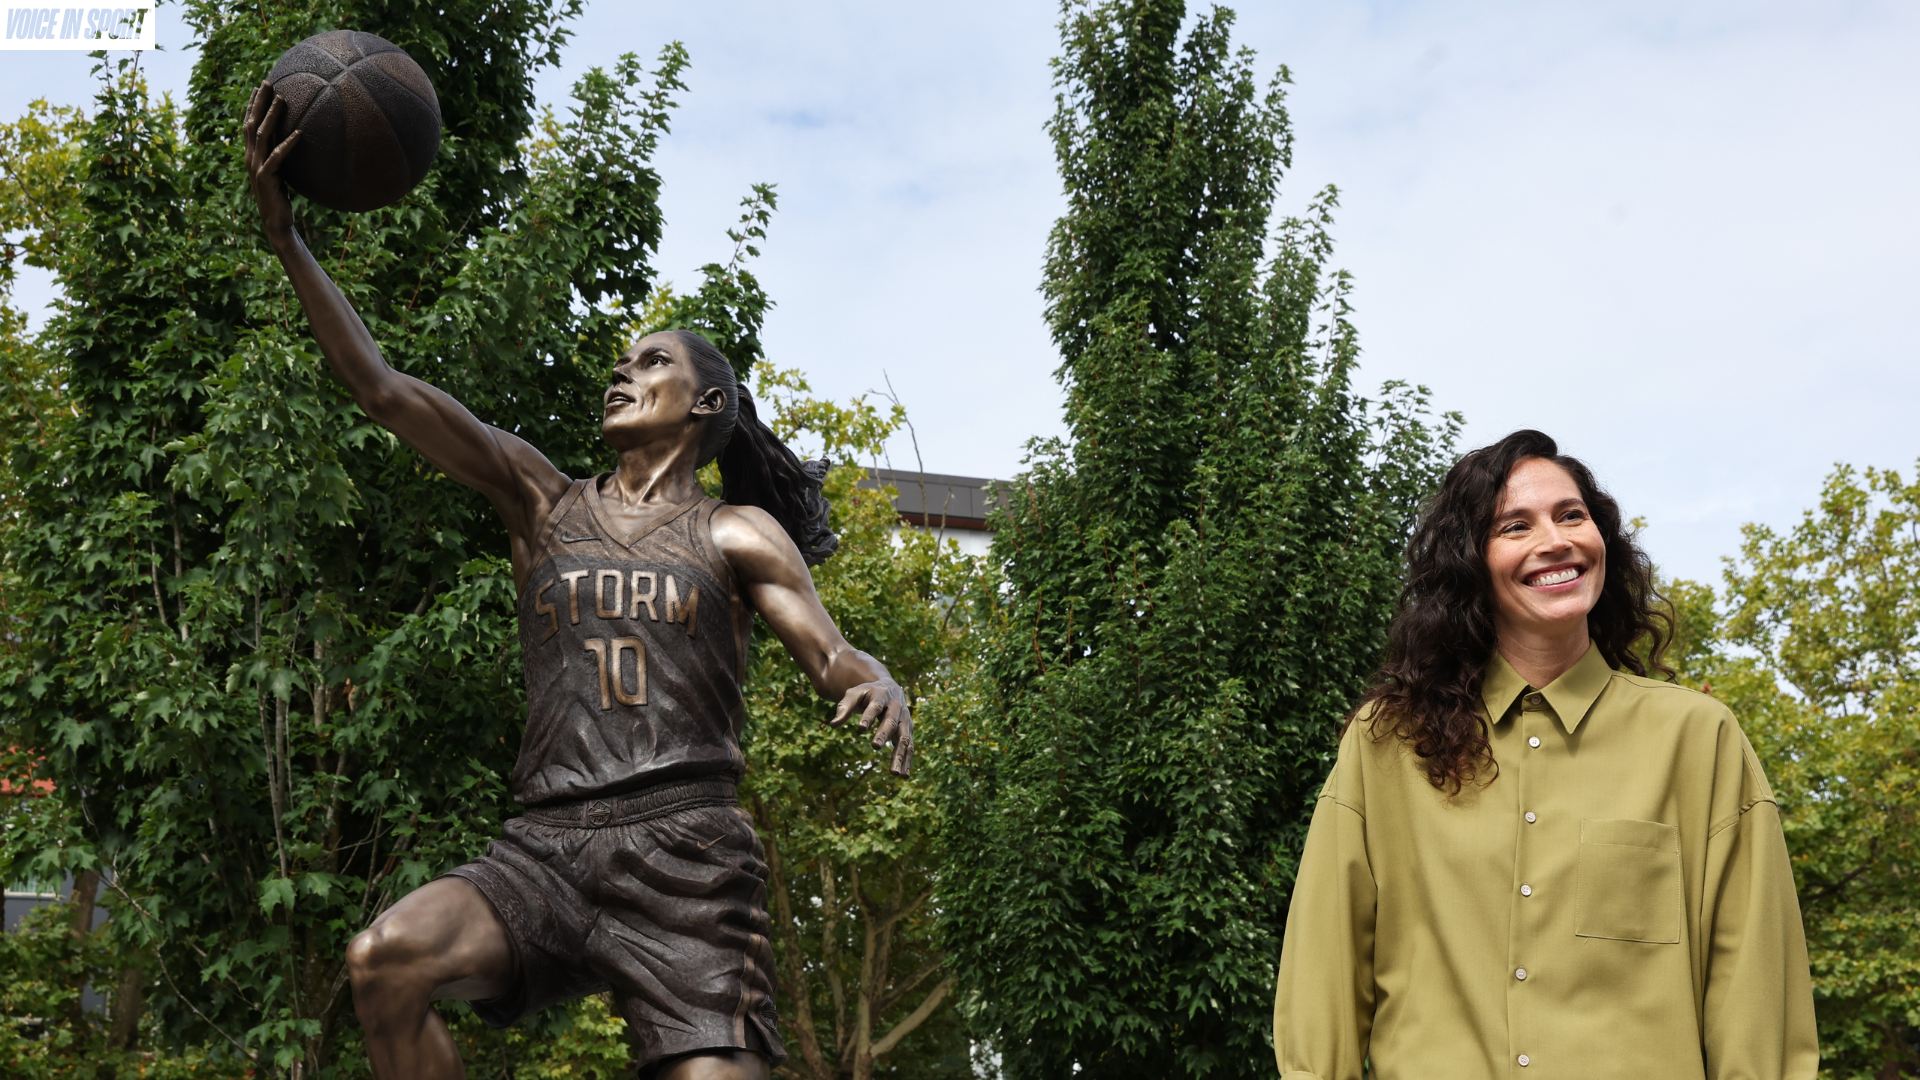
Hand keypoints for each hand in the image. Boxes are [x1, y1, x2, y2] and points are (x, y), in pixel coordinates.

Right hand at [242, 80, 300, 241]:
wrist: (276, 221)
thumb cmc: (279, 196)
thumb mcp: (277, 171)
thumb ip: (278, 156)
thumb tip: (291, 139)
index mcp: (251, 154)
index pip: (248, 124)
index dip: (252, 105)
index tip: (260, 87)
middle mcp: (250, 157)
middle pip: (251, 123)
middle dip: (259, 102)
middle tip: (267, 82)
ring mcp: (256, 167)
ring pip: (262, 135)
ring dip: (272, 116)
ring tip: (283, 99)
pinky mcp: (266, 177)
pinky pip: (277, 156)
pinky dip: (288, 144)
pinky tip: (300, 133)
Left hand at [830, 680, 913, 776]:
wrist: (889, 688)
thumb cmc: (868, 693)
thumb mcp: (854, 694)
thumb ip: (844, 708)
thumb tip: (833, 725)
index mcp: (881, 696)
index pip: (875, 706)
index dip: (868, 717)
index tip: (860, 728)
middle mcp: (896, 707)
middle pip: (890, 721)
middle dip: (883, 734)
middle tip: (874, 746)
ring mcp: (904, 720)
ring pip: (904, 738)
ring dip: (899, 755)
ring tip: (894, 773)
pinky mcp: (908, 730)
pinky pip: (909, 746)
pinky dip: (907, 761)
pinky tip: (904, 776)